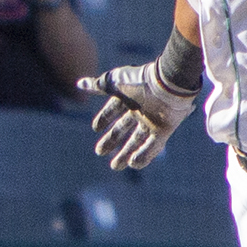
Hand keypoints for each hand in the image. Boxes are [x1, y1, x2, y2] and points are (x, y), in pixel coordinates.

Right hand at [76, 59, 196, 169]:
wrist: (168, 83)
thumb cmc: (140, 80)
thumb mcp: (115, 82)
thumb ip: (98, 86)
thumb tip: (79, 84)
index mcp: (129, 98)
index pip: (113, 110)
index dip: (104, 118)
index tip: (95, 128)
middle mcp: (140, 110)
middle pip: (123, 128)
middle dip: (112, 140)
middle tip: (99, 152)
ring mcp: (153, 121)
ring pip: (137, 140)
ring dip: (126, 153)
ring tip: (115, 166)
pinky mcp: (165, 130)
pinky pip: (153, 146)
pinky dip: (144, 156)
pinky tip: (133, 164)